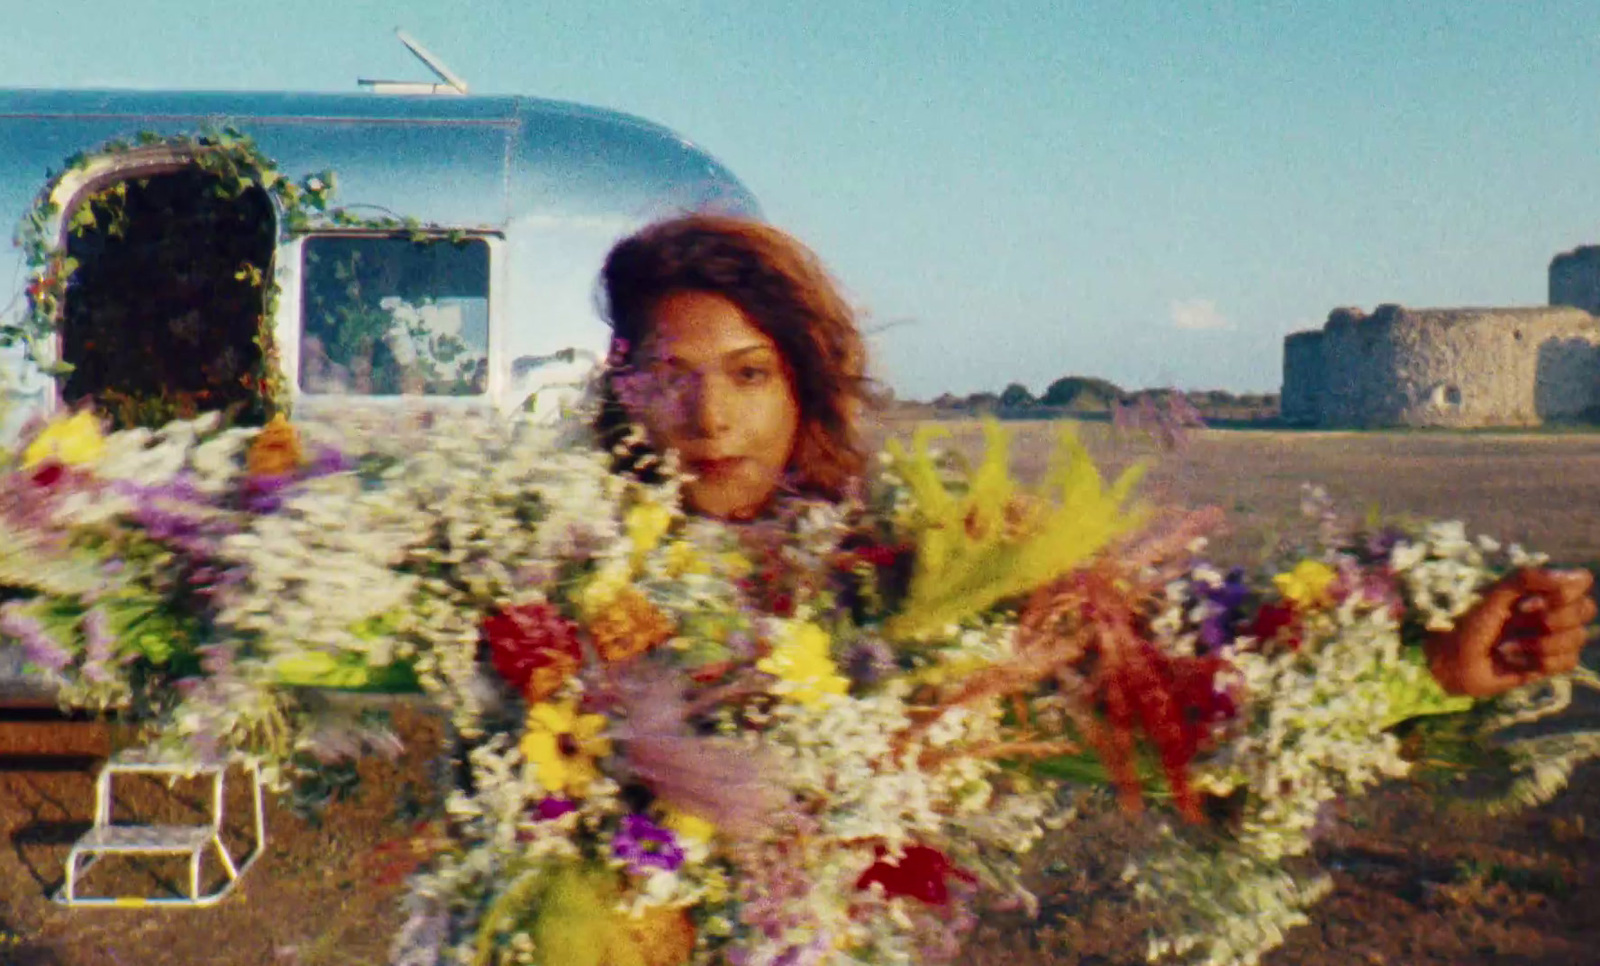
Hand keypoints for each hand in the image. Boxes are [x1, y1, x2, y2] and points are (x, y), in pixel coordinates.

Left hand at [1425, 568, 1596, 696]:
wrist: (1453, 661)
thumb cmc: (1469, 623)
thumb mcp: (1493, 595)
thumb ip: (1528, 578)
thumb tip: (1574, 576)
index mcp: (1541, 588)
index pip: (1582, 580)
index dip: (1563, 592)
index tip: (1525, 601)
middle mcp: (1553, 610)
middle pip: (1586, 609)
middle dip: (1550, 619)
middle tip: (1515, 621)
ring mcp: (1554, 636)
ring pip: (1578, 638)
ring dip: (1537, 645)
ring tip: (1504, 647)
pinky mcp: (1551, 663)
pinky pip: (1567, 662)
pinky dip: (1536, 662)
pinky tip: (1512, 661)